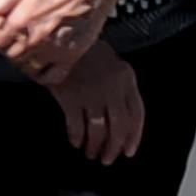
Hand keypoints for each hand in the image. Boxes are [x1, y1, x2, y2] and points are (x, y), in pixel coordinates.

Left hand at [0, 0, 121, 73]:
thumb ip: (1, 1)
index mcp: (20, 22)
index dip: (0, 37)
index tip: (7, 33)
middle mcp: (34, 40)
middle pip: (11, 57)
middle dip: (13, 49)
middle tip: (21, 39)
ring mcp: (52, 51)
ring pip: (28, 69)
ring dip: (27, 61)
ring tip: (33, 49)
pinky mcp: (70, 57)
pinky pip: (50, 77)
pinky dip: (45, 74)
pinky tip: (45, 63)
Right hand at [47, 40, 145, 163]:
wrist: (60, 35)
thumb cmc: (85, 50)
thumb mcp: (111, 62)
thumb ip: (119, 86)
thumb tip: (119, 119)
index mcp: (126, 78)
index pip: (136, 114)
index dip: (134, 136)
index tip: (128, 151)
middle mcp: (112, 87)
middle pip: (118, 127)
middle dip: (113, 147)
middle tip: (107, 159)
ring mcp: (91, 93)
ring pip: (98, 130)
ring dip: (94, 146)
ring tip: (90, 153)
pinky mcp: (70, 97)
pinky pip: (76, 126)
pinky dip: (77, 137)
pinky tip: (76, 142)